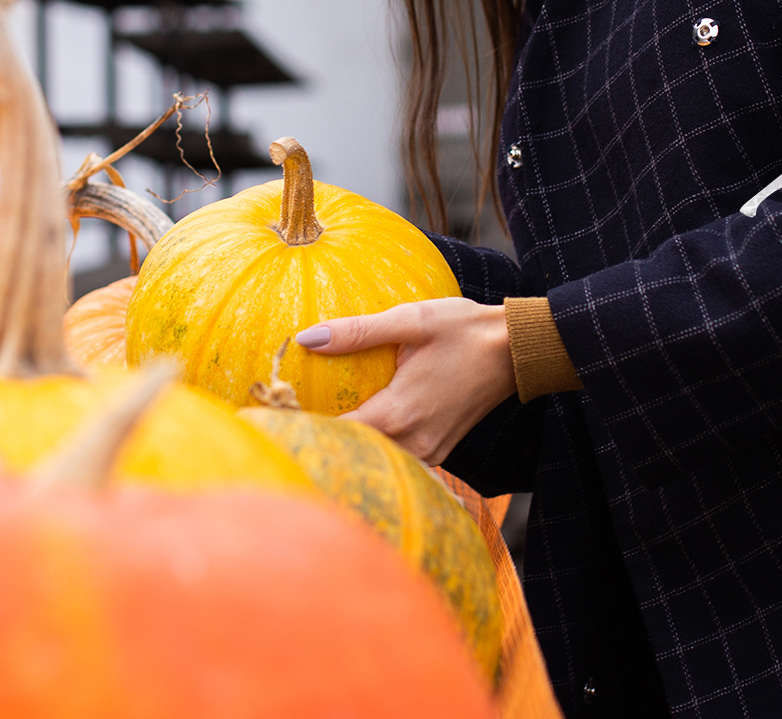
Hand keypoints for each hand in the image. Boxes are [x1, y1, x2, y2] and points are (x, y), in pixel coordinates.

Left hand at [295, 298, 516, 464]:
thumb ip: (359, 332)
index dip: (297, 431)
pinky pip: (396, 457)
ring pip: (374, 461)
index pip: (334, 436)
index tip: (263, 422)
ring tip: (309, 431)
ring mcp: (428, 453)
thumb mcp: (412, 320)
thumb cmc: (466, 330)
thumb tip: (306, 337)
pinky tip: (358, 428)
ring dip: (346, 448)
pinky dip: (374, 447)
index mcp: (398, 414)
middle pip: (350, 456)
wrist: (518, 351)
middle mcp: (412, 443)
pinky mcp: (439, 451)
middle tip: (276, 428)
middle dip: (315, 444)